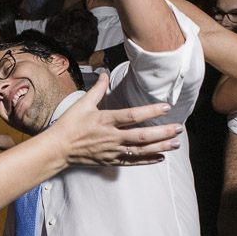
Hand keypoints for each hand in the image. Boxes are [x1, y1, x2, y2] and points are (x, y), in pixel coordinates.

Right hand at [50, 73, 182, 165]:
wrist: (58, 149)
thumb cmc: (69, 125)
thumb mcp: (82, 104)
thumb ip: (97, 89)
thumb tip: (104, 74)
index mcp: (105, 120)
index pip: (132, 115)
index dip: (151, 111)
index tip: (166, 108)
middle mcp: (111, 137)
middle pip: (142, 136)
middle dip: (163, 132)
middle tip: (178, 128)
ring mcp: (112, 150)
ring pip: (141, 150)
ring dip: (160, 146)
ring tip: (176, 143)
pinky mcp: (111, 160)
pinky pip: (133, 161)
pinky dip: (148, 160)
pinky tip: (161, 156)